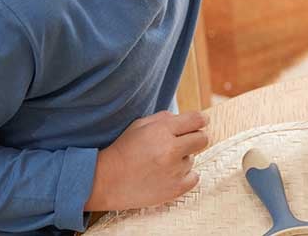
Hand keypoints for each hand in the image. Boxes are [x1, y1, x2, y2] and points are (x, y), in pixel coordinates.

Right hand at [85, 111, 209, 210]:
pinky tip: (169, 175)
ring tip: (161, 164)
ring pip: (193, 159)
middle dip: (195, 139)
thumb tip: (192, 119)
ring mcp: (174, 171)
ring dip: (182, 160)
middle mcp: (171, 150)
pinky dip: (185, 176)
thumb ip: (166, 118)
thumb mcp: (140, 125)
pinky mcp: (175, 189)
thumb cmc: (124, 150)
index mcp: (162, 131)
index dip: (201, 120)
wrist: (104, 182)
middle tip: (182, 143)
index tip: (201, 123)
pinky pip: (195, 177)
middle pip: (203, 139)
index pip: (197, 119)